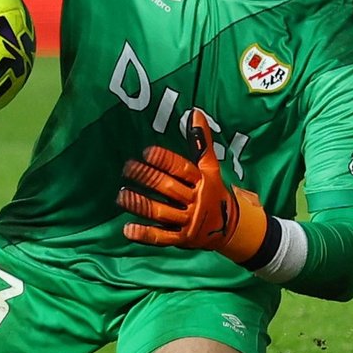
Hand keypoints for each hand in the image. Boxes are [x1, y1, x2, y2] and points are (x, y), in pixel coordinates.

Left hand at [117, 111, 268, 263]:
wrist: (231, 229)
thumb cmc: (214, 192)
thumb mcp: (211, 168)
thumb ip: (201, 142)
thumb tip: (195, 112)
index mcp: (203, 181)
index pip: (182, 169)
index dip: (164, 160)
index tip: (146, 152)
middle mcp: (196, 200)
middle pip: (168, 188)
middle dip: (147, 177)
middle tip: (127, 168)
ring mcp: (189, 221)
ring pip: (161, 212)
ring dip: (140, 204)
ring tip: (122, 195)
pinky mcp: (182, 239)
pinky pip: (162, 238)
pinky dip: (144, 234)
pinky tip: (128, 229)